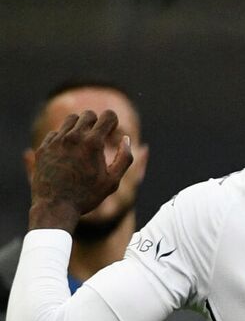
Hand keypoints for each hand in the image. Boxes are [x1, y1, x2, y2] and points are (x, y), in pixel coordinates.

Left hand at [29, 109, 133, 231]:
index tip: (112, 131)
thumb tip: (125, 139)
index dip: (113, 121)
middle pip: (88, 114)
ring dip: (80, 127)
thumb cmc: (87, 196)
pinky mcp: (43, 147)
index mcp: (93, 143)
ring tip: (83, 144)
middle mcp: (73, 137)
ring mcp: (56, 141)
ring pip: (71, 120)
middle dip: (97, 122)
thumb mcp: (112, 181)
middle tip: (98, 138)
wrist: (55, 206)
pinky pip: (56, 133)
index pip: (107, 116)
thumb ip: (125, 158)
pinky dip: (64, 138)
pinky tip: (68, 153)